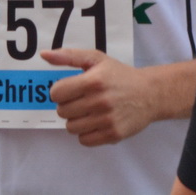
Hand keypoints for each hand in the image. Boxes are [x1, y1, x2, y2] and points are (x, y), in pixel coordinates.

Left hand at [42, 48, 156, 145]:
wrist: (151, 93)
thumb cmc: (120, 75)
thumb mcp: (97, 60)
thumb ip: (69, 56)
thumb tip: (44, 55)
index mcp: (94, 80)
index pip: (56, 93)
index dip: (62, 91)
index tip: (74, 89)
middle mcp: (100, 101)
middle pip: (62, 111)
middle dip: (70, 105)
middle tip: (85, 99)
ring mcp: (106, 120)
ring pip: (71, 128)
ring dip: (78, 120)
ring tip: (92, 111)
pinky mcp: (112, 134)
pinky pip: (84, 140)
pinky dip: (88, 133)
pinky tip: (98, 122)